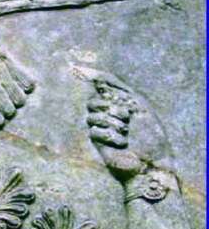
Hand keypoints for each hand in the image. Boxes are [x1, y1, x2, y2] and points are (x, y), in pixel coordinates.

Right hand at [75, 66, 174, 182]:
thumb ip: (117, 88)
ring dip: (112, 122)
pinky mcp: (97, 141)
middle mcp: (107, 113)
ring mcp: (101, 127)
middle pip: (93, 101)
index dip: (92, 77)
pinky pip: (94, 131)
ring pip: (93, 116)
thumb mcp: (138, 104)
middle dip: (110, 107)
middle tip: (125, 116)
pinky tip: (122, 143)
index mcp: (118, 101)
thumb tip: (96, 73)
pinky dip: (110, 136)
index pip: (100, 86)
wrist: (151, 161)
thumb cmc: (150, 133)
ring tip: (125, 132)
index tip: (77, 68)